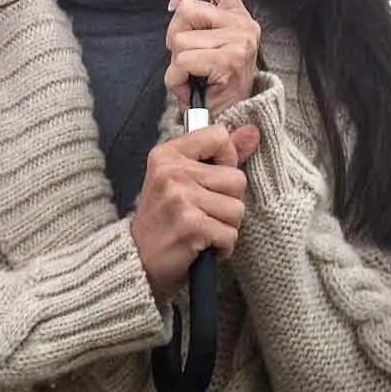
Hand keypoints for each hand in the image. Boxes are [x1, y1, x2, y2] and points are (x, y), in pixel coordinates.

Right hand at [131, 124, 262, 301]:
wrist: (136, 261)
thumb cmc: (164, 220)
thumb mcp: (182, 179)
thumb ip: (219, 156)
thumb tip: (254, 131)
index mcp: (167, 154)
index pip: (219, 136)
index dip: (226, 161)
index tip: (210, 180)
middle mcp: (171, 172)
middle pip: (236, 179)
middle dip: (227, 202)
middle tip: (201, 214)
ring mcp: (180, 198)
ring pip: (237, 209)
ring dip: (225, 227)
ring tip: (202, 231)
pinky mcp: (191, 225)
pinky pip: (230, 234)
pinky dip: (222, 247)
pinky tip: (202, 246)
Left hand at [165, 0, 260, 116]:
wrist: (228, 120)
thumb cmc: (210, 83)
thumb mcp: (204, 43)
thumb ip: (194, 20)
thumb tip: (176, 2)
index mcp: (237, 14)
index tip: (176, 3)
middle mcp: (243, 24)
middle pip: (185, 10)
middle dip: (175, 37)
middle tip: (190, 61)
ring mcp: (239, 42)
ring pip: (179, 39)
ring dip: (176, 63)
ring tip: (193, 77)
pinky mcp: (229, 62)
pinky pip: (182, 62)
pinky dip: (176, 80)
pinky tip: (191, 88)